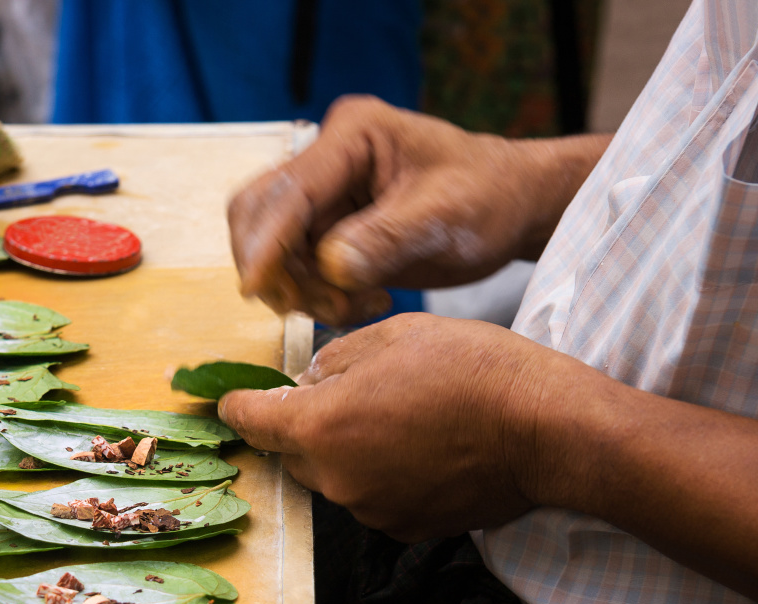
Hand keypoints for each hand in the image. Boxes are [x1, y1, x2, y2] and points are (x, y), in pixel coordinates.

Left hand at [218, 313, 589, 540]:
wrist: (544, 428)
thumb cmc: (471, 369)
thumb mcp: (391, 335)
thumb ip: (333, 361)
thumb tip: (309, 382)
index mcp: (321, 427)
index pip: (253, 421)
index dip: (237, 406)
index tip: (229, 401)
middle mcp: (337, 479)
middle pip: (295, 453)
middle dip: (307, 424)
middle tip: (350, 391)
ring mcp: (371, 510)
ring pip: (335, 476)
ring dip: (347, 449)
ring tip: (400, 415)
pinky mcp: (406, 528)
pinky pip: (373, 496)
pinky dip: (381, 474)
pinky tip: (421, 446)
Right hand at [228, 95, 608, 323]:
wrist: (510, 208)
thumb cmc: (489, 196)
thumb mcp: (446, 215)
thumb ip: (387, 237)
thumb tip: (330, 267)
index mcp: (353, 135)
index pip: (291, 189)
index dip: (267, 241)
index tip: (256, 287)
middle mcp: (327, 161)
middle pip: (259, 214)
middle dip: (276, 268)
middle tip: (323, 304)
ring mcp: (324, 197)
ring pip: (274, 251)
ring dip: (302, 290)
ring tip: (361, 304)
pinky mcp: (326, 230)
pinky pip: (295, 271)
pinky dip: (317, 296)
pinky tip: (364, 302)